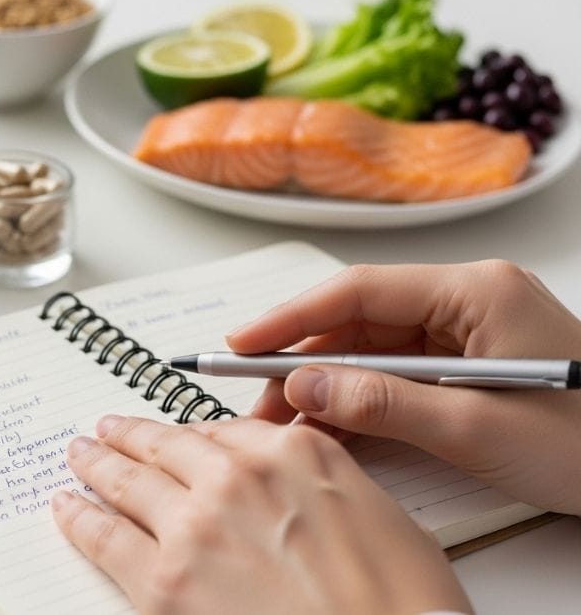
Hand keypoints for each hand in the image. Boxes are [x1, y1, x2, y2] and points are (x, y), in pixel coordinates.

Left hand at [51, 416, 469, 613]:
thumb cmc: (404, 606)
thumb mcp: (382, 518)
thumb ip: (322, 482)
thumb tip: (290, 487)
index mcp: (294, 451)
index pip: (223, 430)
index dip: (191, 435)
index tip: (173, 433)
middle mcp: (237, 476)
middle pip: (166, 446)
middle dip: (131, 436)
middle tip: (107, 430)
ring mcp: (195, 526)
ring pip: (128, 482)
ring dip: (97, 464)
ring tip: (79, 455)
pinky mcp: (163, 581)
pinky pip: (105, 538)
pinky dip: (79, 518)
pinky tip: (66, 507)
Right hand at [230, 260, 580, 513]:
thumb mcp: (477, 427)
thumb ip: (383, 403)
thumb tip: (304, 386)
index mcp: (476, 291)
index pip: (360, 290)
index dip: (291, 317)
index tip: (241, 345)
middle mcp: (468, 301)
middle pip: (359, 319)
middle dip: (301, 360)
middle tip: (255, 400)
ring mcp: (468, 333)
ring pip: (371, 349)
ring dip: (325, 385)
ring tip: (281, 422)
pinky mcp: (468, 366)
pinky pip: (395, 374)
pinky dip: (358, 401)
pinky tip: (325, 427)